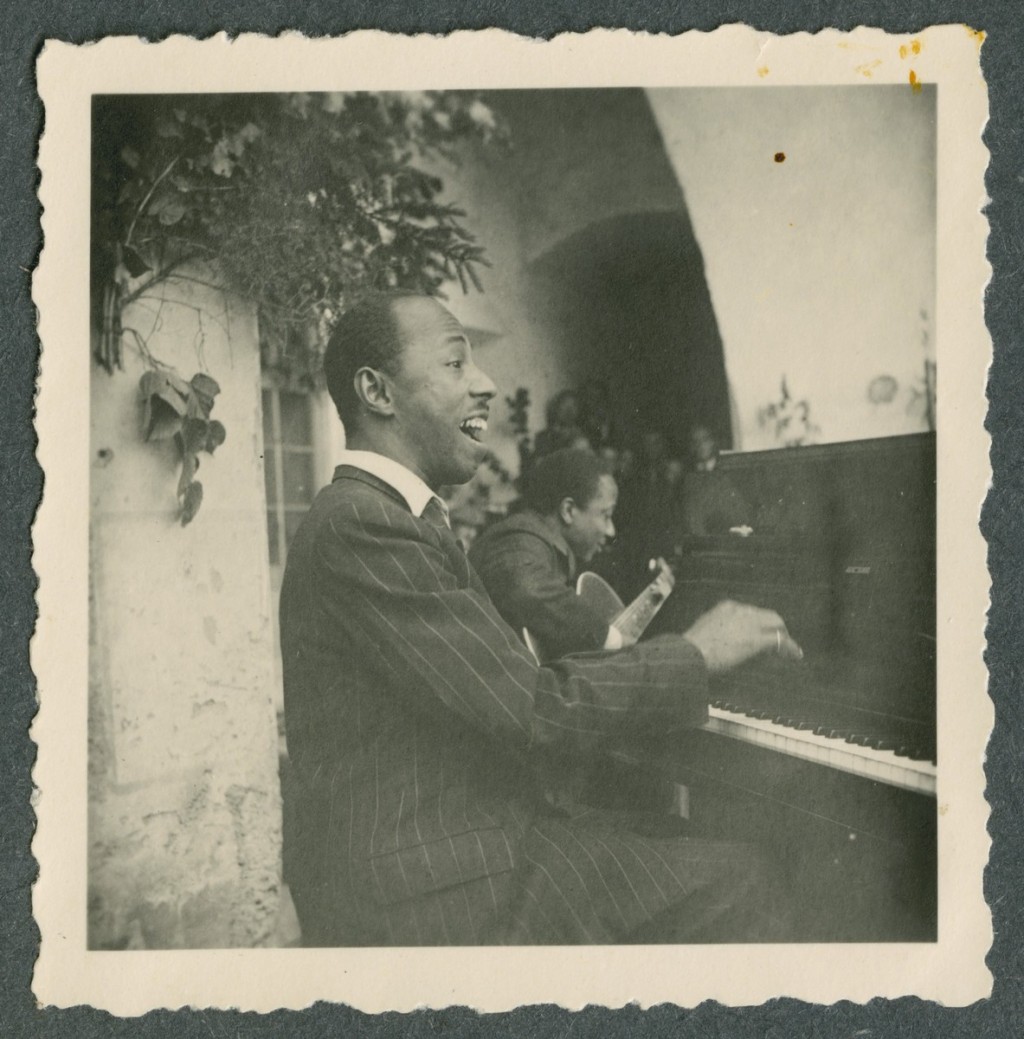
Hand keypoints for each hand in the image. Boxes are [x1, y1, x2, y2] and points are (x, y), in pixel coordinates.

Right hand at [682, 599, 802, 673]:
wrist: (689, 654)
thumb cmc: (690, 649)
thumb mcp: (705, 632)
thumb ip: (719, 631)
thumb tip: (728, 641)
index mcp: (727, 607)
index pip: (752, 612)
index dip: (761, 624)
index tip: (763, 633)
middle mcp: (741, 610)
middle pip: (769, 615)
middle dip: (777, 627)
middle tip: (781, 641)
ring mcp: (749, 623)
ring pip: (776, 624)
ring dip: (783, 637)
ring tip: (789, 650)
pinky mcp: (756, 639)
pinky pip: (779, 640)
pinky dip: (788, 647)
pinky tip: (794, 655)